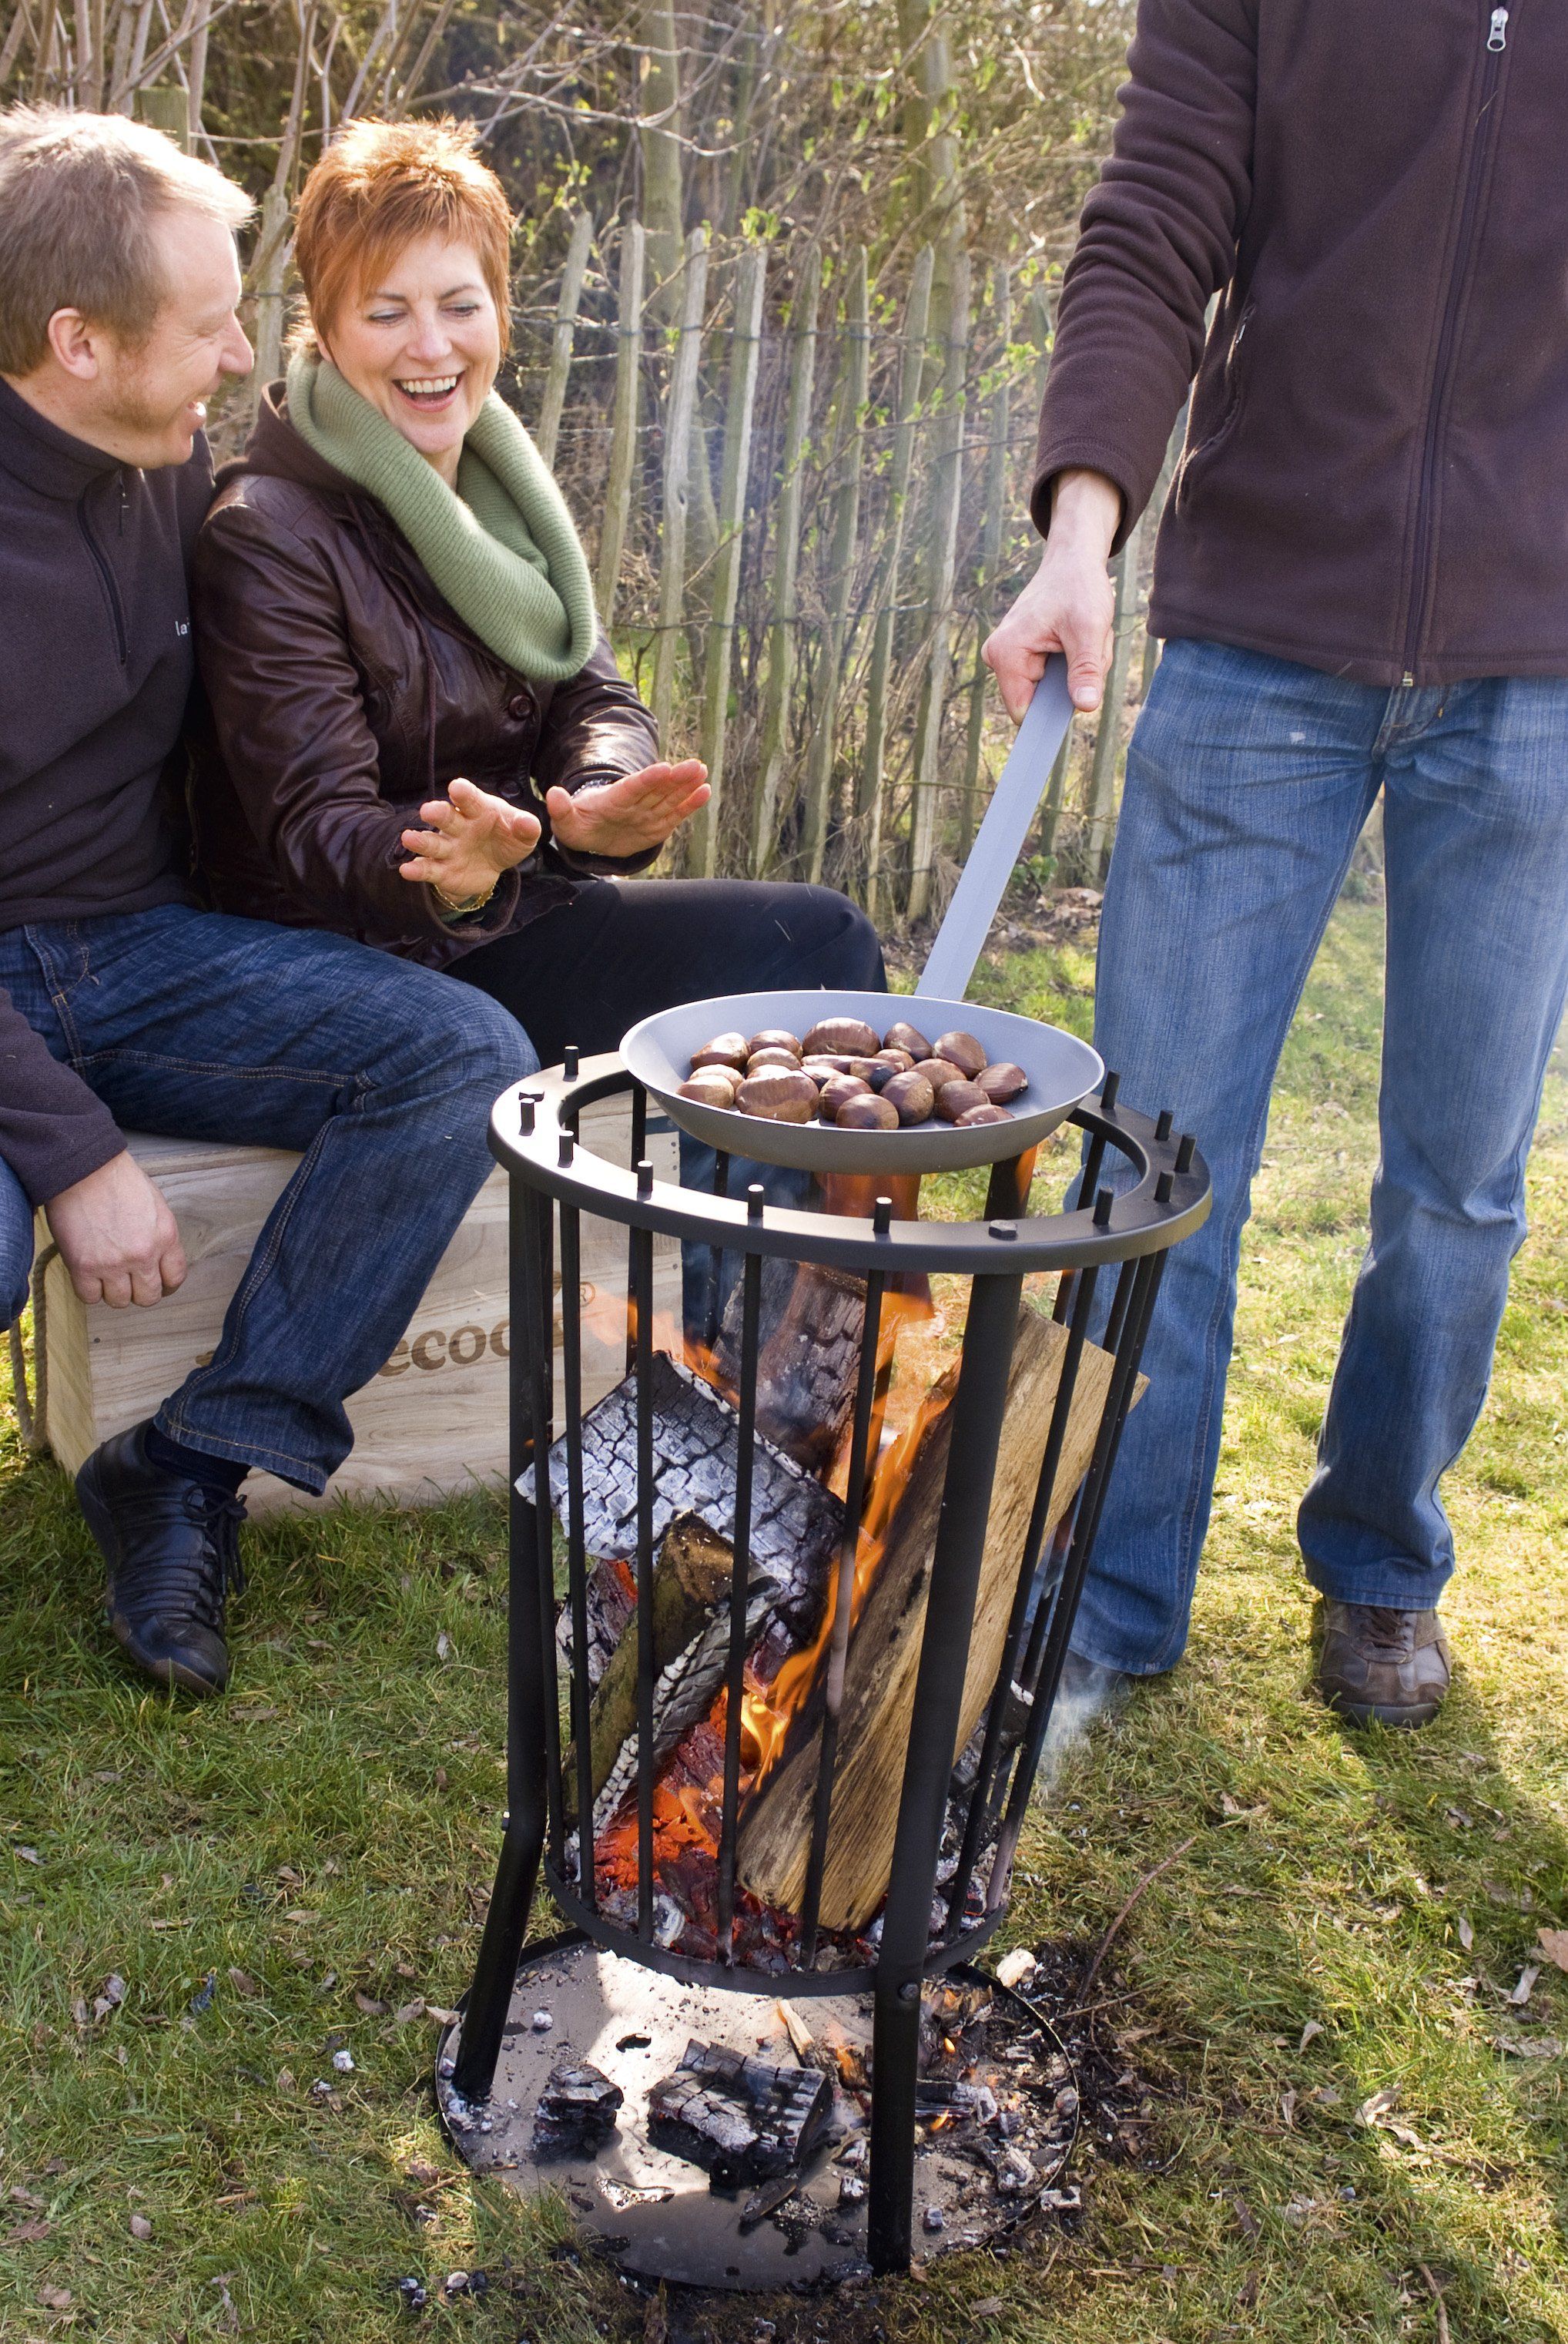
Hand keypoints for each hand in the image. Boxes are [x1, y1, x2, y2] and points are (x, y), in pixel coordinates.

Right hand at [45, 1150, 186, 1308]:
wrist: (84, 1168)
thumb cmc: (118, 1179)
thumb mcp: (155, 1205)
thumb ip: (159, 1235)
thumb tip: (158, 1258)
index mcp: (165, 1237)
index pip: (175, 1278)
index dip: (166, 1284)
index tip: (158, 1283)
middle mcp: (143, 1254)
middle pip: (149, 1297)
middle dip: (140, 1291)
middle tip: (130, 1282)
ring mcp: (113, 1263)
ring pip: (120, 1301)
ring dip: (113, 1292)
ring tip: (107, 1276)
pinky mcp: (83, 1266)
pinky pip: (90, 1297)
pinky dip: (89, 1290)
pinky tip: (89, 1276)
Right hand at [399, 777, 541, 903]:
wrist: (494, 865)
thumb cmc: (507, 839)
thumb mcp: (523, 835)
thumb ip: (527, 827)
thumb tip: (528, 823)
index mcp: (478, 810)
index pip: (470, 799)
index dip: (463, 793)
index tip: (457, 788)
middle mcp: (458, 826)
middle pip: (446, 817)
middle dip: (437, 813)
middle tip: (428, 811)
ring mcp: (448, 848)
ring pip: (431, 842)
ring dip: (420, 840)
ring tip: (408, 838)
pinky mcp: (441, 870)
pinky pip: (428, 869)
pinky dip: (417, 870)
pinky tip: (407, 870)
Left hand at [545, 759, 709, 859]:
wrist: (591, 834)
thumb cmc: (578, 825)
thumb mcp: (565, 821)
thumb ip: (561, 809)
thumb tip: (552, 793)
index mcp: (612, 800)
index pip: (631, 788)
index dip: (647, 779)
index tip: (663, 768)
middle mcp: (633, 803)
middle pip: (657, 789)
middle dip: (676, 778)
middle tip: (695, 765)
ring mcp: (647, 812)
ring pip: (669, 797)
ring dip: (687, 786)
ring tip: (703, 771)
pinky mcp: (657, 824)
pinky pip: (675, 814)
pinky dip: (689, 804)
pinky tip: (705, 791)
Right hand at [983, 468, 1121, 719]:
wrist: (1072, 561)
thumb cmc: (1078, 587)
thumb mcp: (1089, 630)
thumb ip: (1086, 671)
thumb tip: (1085, 707)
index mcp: (1006, 654)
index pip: (1024, 712)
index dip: (1053, 714)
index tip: (1078, 695)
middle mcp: (997, 657)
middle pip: (1040, 700)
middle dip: (1070, 682)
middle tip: (1085, 647)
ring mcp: (1006, 657)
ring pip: (1048, 690)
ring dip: (1073, 672)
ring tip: (1080, 640)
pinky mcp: (1019, 655)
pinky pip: (1049, 677)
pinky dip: (1069, 663)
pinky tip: (1074, 640)